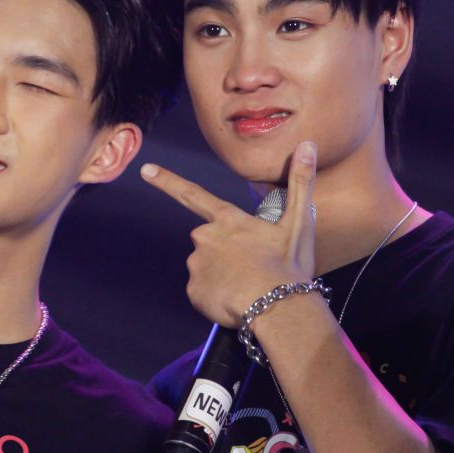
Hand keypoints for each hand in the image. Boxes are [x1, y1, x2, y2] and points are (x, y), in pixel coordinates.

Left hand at [140, 141, 317, 327]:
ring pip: (206, 268)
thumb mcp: (300, 222)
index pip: (192, 194)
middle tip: (253, 267)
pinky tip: (237, 300)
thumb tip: (308, 145)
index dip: (167, 181)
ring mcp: (197, 265)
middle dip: (225, 253)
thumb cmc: (289, 264)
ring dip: (223, 276)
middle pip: (208, 242)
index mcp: (227, 219)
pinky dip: (217, 297)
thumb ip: (300, 182)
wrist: (278, 307)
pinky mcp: (194, 291)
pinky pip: (203, 293)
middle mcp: (205, 238)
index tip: (145, 170)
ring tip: (249, 286)